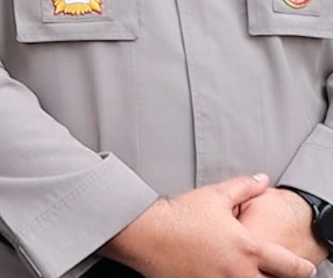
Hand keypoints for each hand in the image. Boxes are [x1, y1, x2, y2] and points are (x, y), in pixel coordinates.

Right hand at [100, 174, 315, 277]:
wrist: (144, 233)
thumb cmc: (177, 215)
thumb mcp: (214, 196)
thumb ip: (243, 188)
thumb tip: (262, 180)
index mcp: (247, 248)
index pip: (290, 266)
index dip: (302, 268)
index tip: (305, 267)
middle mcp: (238, 272)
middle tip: (276, 273)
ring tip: (244, 272)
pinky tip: (219, 275)